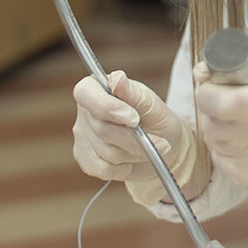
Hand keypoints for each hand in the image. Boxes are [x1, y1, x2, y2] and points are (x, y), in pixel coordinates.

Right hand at [72, 70, 202, 204]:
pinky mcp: (86, 160)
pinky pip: (103, 169)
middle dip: (133, 138)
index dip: (107, 107)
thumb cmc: (157, 119)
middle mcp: (85, 112)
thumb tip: (117, 79)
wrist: (164, 146)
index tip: (134, 118)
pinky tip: (132, 159)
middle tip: (157, 141)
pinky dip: (124, 168)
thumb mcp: (151, 103)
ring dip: (133, 153)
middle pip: (101, 129)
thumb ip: (132, 92)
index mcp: (96, 88)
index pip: (85, 93)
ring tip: (146, 147)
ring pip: (105, 152)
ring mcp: (82, 137)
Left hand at [194, 54, 247, 215]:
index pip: (220, 101)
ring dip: (217, 129)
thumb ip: (242, 66)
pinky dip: (225, 150)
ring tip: (239, 123)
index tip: (210, 89)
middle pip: (212, 122)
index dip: (207, 93)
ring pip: (214, 142)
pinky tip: (244, 142)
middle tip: (223, 104)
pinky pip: (220, 161)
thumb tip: (202, 70)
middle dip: (211, 110)